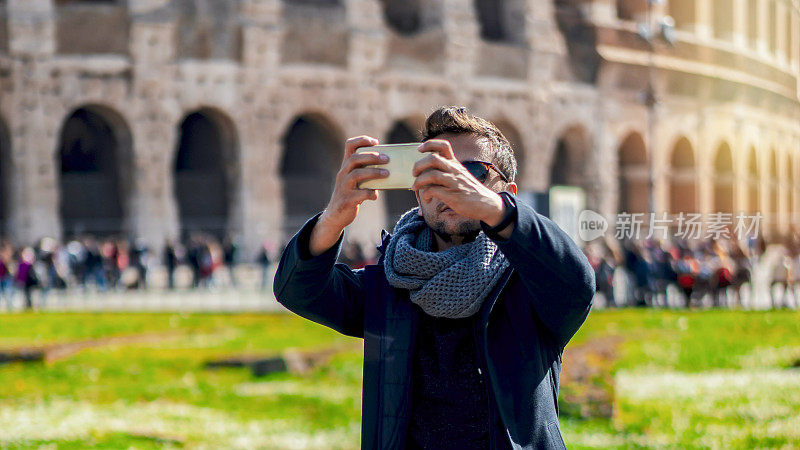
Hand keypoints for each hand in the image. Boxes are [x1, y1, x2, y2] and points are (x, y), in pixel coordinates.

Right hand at [309, 136, 388, 255]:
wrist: (335, 216)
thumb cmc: (351, 195)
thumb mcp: (356, 182)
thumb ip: (367, 173)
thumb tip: (389, 168)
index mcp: (346, 167)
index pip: (349, 145)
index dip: (362, 140)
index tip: (376, 142)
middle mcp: (343, 174)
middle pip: (354, 159)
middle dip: (371, 157)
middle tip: (387, 159)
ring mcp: (343, 187)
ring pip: (356, 175)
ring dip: (373, 173)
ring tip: (387, 174)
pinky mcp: (346, 200)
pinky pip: (360, 194)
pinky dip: (371, 193)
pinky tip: (376, 195)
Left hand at [411, 140, 506, 226]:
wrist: (487, 204)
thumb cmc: (470, 191)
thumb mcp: (461, 175)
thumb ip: (447, 170)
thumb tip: (427, 171)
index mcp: (456, 164)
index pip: (444, 146)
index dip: (429, 144)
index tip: (419, 149)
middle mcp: (455, 170)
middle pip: (433, 159)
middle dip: (418, 165)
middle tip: (414, 174)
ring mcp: (454, 183)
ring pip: (431, 175)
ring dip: (419, 181)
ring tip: (415, 187)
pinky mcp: (453, 196)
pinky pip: (433, 191)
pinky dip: (425, 194)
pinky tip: (427, 199)